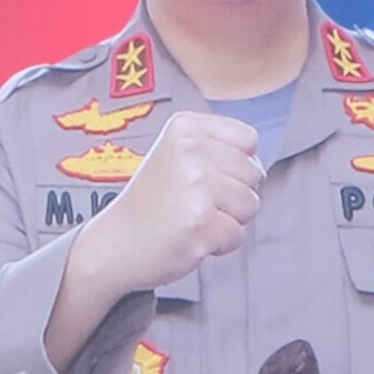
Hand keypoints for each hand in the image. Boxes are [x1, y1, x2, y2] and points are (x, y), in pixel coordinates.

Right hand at [76, 110, 263, 297]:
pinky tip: (189, 238)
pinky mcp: (200, 223)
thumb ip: (216, 149)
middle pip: (254, 174)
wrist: (114, 245)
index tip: (202, 178)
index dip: (234, 166)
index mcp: (185, 128)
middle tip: (193, 204)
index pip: (248, 141)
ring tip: (193, 220)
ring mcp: (196, 188)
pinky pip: (237, 235)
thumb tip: (259, 165)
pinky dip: (218, 245)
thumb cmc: (151, 204)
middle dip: (232, 196)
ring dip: (228, 220)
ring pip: (251, 205)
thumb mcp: (176, 155)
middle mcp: (190, 151)